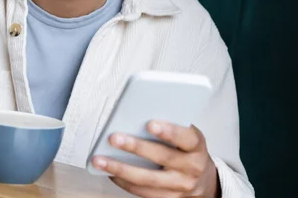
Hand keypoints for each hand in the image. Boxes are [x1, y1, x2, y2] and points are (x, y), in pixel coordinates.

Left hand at [91, 121, 220, 197]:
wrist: (204, 180)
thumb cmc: (186, 149)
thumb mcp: (186, 135)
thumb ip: (168, 125)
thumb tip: (136, 114)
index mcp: (196, 146)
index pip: (186, 138)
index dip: (169, 131)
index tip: (150, 124)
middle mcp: (191, 168)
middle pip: (163, 158)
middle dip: (136, 147)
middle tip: (114, 138)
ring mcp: (180, 186)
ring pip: (148, 179)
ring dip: (121, 169)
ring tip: (100, 160)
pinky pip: (143, 192)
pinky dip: (123, 182)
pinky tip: (109, 172)